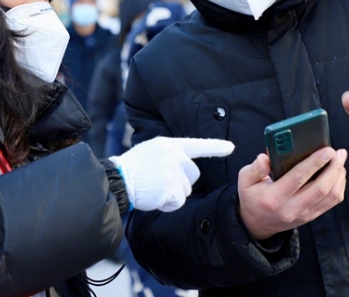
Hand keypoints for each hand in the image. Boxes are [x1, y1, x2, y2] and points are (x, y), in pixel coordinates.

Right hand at [109, 137, 233, 211]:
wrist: (117, 180)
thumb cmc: (131, 169)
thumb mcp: (151, 153)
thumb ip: (169, 156)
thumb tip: (184, 168)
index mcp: (168, 144)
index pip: (197, 145)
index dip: (215, 147)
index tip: (231, 147)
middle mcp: (173, 155)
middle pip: (193, 175)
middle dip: (181, 183)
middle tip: (159, 183)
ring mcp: (172, 171)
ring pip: (186, 190)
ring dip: (172, 195)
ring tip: (153, 189)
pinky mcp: (170, 187)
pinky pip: (178, 202)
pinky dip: (167, 205)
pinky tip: (153, 197)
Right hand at [238, 147, 346, 240]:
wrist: (257, 223)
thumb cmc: (253, 196)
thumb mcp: (245, 180)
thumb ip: (255, 168)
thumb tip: (266, 157)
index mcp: (273, 198)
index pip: (298, 178)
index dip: (314, 163)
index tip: (327, 150)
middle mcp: (290, 208)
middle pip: (321, 188)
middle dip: (334, 168)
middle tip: (339, 152)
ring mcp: (304, 214)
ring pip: (331, 196)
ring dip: (339, 176)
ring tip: (340, 160)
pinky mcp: (312, 216)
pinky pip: (332, 202)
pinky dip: (339, 186)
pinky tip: (338, 173)